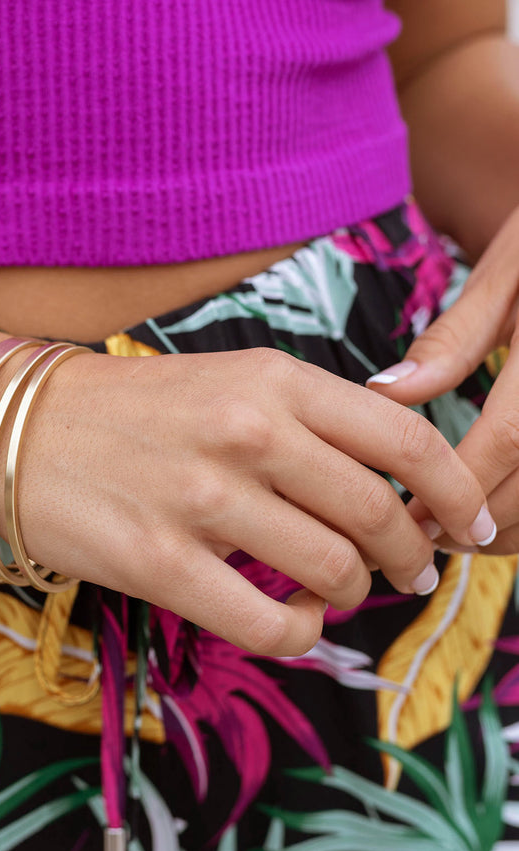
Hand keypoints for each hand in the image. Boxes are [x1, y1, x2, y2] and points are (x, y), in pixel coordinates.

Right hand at [0, 347, 492, 655]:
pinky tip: (292, 618)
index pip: (406, 438)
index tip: (471, 525)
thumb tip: (394, 474)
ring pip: (333, 572)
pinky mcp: (160, 563)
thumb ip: (312, 418)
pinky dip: (301, 632)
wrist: (20, 429)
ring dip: (350, 592)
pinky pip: (271, 624)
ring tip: (334, 589)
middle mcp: (247, 432)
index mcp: (273, 379)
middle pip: (379, 514)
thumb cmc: (134, 409)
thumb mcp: (231, 380)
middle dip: (411, 557)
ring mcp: (203, 499)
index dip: (457, 490)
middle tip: (410, 573)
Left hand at [366, 205, 518, 553]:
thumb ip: (453, 341)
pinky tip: (505, 515)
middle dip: (478, 524)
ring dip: (513, 532)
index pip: (509, 438)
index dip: (457, 487)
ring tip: (457, 533)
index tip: (408, 515)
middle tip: (421, 536)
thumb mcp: (507, 272)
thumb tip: (387, 393)